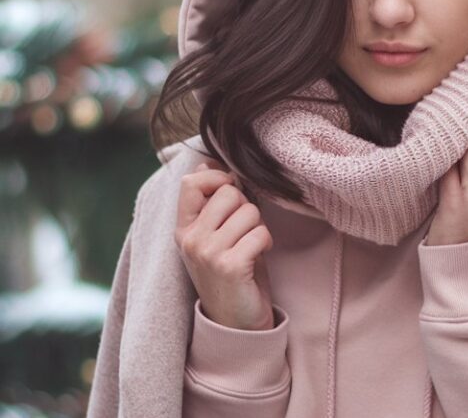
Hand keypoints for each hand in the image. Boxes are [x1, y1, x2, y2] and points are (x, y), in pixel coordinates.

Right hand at [174, 158, 275, 329]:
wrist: (236, 323)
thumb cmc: (231, 271)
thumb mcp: (215, 234)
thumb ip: (211, 203)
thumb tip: (206, 163)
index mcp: (183, 228)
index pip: (192, 182)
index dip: (218, 178)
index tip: (232, 193)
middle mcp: (190, 239)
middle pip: (229, 193)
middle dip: (246, 207)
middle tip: (244, 231)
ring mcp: (207, 253)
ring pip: (249, 211)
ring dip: (258, 227)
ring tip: (250, 247)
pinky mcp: (230, 266)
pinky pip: (261, 233)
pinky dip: (266, 243)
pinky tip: (257, 258)